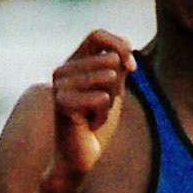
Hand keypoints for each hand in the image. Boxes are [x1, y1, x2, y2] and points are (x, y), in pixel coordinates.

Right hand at [50, 31, 134, 183]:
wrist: (80, 157)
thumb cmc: (96, 124)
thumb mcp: (113, 90)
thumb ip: (118, 66)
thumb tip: (126, 40)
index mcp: (73, 62)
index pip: (98, 35)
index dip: (119, 45)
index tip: (132, 67)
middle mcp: (62, 69)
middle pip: (109, 60)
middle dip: (116, 86)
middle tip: (102, 107)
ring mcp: (59, 85)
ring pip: (108, 78)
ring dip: (109, 103)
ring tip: (94, 115)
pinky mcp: (61, 103)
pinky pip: (101, 99)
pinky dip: (102, 116)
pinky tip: (89, 125)